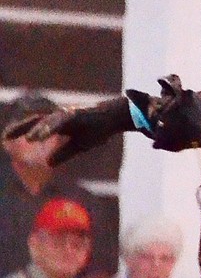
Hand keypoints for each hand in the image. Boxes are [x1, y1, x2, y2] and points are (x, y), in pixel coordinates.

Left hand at [6, 96, 131, 165]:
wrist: (112, 119)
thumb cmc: (96, 130)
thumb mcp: (78, 146)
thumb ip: (63, 153)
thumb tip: (48, 163)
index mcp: (57, 123)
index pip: (35, 125)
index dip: (20, 130)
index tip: (5, 137)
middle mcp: (59, 116)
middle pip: (36, 120)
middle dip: (21, 127)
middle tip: (5, 136)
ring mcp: (67, 114)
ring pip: (48, 121)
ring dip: (38, 130)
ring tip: (28, 139)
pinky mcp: (76, 114)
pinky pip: (61, 121)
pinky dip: (51, 127)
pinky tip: (43, 134)